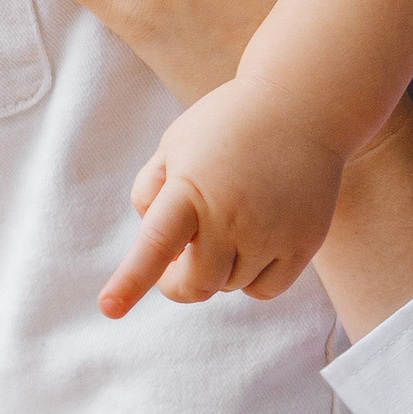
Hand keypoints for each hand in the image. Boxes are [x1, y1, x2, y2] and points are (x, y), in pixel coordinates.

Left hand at [109, 77, 344, 315]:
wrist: (302, 105)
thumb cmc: (228, 125)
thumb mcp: (174, 144)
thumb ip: (151, 191)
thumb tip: (159, 248)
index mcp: (191, 189)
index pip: (156, 244)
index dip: (131, 281)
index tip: (109, 308)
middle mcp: (232, 216)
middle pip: (195, 284)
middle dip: (179, 280)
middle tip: (182, 256)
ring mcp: (271, 233)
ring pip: (230, 286)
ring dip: (219, 268)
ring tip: (229, 222)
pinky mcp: (303, 244)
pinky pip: (265, 290)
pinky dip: (252, 277)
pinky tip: (254, 241)